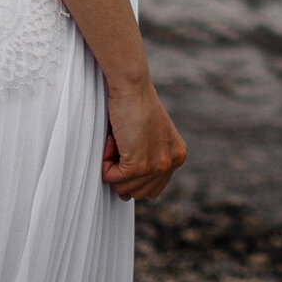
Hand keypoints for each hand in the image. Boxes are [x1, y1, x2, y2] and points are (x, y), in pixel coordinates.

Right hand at [102, 79, 186, 200]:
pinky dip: (104, 162)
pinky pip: (111, 178)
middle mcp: (172, 162)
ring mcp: (157, 165)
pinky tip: (112, 140)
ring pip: (123, 188)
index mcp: (177, 156)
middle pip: (139, 193)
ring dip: (113, 166)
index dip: (133, 174)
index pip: (153, 189)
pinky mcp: (139, 165)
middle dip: (123, 173)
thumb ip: (144, 163)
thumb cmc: (134, 105)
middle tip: (122, 143)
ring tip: (118, 139)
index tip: (128, 149)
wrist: (132, 86)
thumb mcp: (147, 137)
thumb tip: (126, 196)